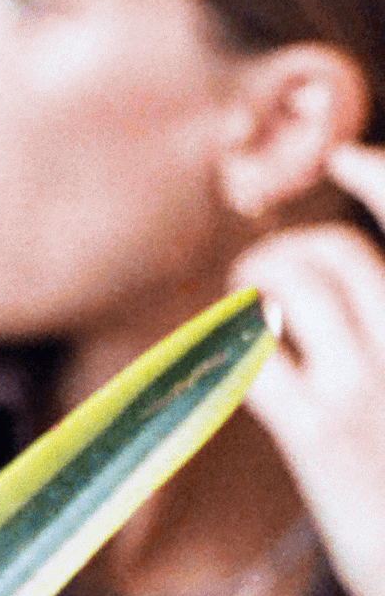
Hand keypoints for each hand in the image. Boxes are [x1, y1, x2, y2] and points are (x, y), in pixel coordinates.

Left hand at [233, 143, 384, 595]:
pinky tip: (227, 361)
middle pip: (343, 253)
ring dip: (253, 283)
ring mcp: (370, 389)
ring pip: (297, 291)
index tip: (348, 157)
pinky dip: (232, 348)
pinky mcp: (320, 439)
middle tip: (264, 267)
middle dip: (292, 246)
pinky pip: (258, 362)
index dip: (383, 178)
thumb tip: (348, 304)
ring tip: (240, 300)